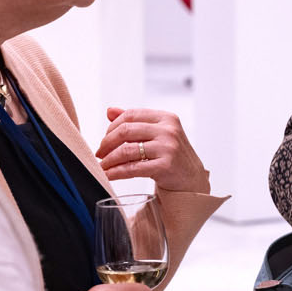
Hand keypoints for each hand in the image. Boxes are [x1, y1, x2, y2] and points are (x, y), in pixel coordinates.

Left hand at [96, 107, 210, 193]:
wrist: (191, 180)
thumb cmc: (171, 155)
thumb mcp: (157, 133)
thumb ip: (135, 121)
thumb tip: (110, 111)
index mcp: (166, 118)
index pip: (131, 114)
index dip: (112, 126)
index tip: (104, 139)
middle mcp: (169, 130)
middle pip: (126, 130)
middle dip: (107, 143)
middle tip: (100, 153)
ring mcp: (168, 147)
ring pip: (127, 150)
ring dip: (109, 160)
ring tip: (103, 166)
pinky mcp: (165, 166)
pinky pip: (132, 168)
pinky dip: (116, 172)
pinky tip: (109, 175)